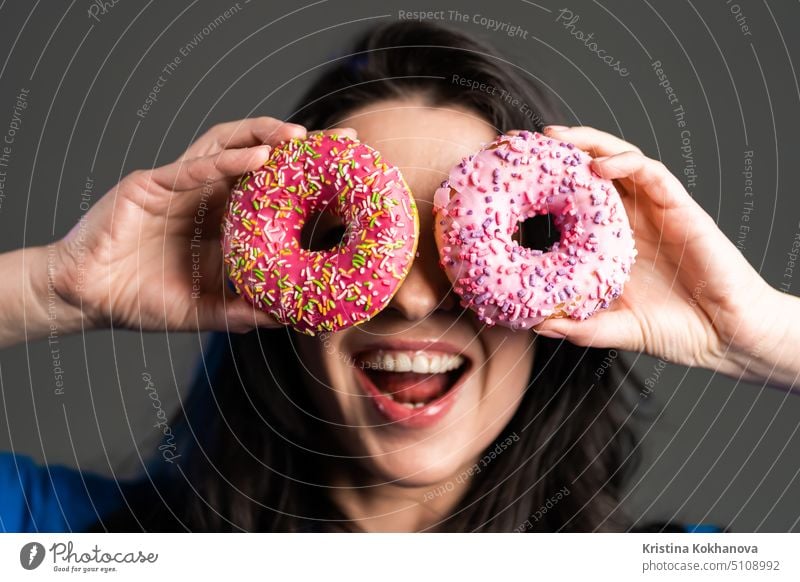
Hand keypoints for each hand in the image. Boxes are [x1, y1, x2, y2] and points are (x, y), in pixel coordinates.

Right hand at [51, 117, 354, 332]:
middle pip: (262, 160)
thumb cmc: (142, 300)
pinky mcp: (151, 185)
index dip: (314, 183)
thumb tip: (289, 320)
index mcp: (224, 222)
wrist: (86, 297)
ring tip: (302, 138)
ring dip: (266, 137)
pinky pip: (193, 168)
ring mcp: (181, 187)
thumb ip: (242, 312)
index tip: (354, 178)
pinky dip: (226, 161)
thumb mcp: (204, 310)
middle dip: (304, 148)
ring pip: (228, 147)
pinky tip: (258, 158)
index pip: (277, 194)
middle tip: (347, 142)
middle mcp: (208, 197)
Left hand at [530, 125, 790, 377]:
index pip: (574, 202)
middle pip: (592, 171)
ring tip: (558, 139)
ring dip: (588, 144)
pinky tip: (599, 166)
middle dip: (561, 152)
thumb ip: (580, 327)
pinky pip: (651, 172)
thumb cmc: (676, 329)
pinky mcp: (680, 206)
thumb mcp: (616, 328)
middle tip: (529, 142)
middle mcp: (629, 219)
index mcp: (611, 241)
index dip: (545, 187)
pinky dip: (624, 162)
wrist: (727, 337)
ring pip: (619, 159)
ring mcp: (655, 210)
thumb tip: (536, 324)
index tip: (511, 181)